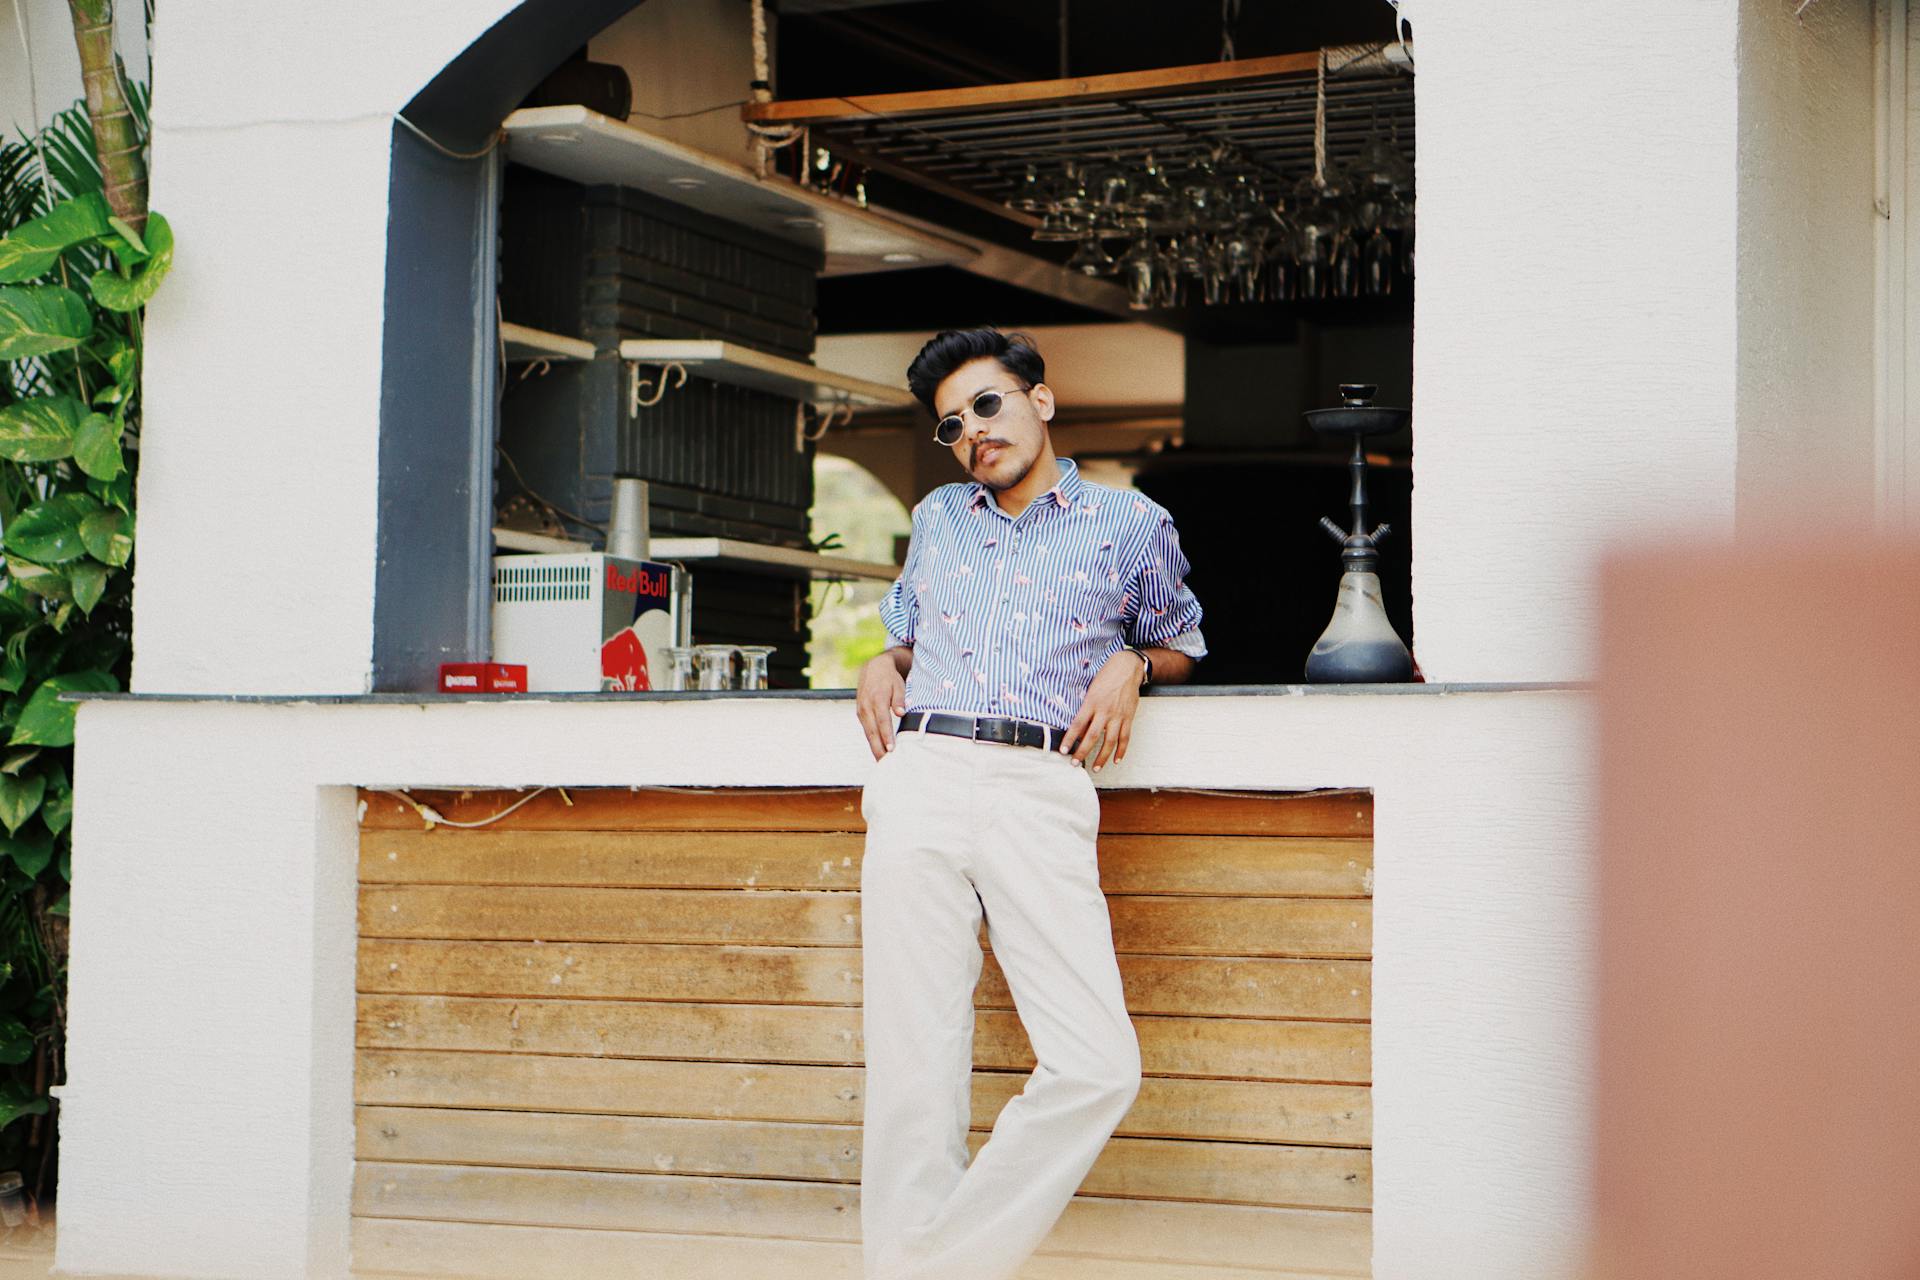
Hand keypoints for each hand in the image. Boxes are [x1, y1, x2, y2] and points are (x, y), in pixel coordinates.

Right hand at [856, 650, 908, 759]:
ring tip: (883, 764)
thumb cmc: (890, 679)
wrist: (873, 669)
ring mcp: (861, 712)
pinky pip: (866, 731)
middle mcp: (866, 707)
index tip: (891, 749)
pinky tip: (878, 753)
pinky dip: (872, 743)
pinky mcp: (860, 715)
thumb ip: (899, 699)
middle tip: (886, 765)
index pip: (882, 721)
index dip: (886, 736)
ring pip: (868, 734)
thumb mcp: (898, 684)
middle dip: (879, 749)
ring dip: (874, 749)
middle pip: (872, 732)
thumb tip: (901, 712)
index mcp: (877, 699)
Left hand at [1059, 649, 1144, 770]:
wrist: (1127, 668)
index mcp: (1092, 702)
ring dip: (1102, 757)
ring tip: (1095, 768)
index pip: (1077, 724)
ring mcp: (1118, 716)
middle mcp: (1105, 711)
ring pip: (1110, 742)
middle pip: (1092, 736)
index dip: (1070, 739)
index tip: (1063, 751)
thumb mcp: (1091, 690)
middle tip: (1075, 764)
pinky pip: (1125, 738)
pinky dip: (1121, 750)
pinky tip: (1116, 760)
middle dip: (1082, 752)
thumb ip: (1085, 710)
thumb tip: (1078, 730)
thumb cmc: (1106, 677)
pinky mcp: (1129, 718)